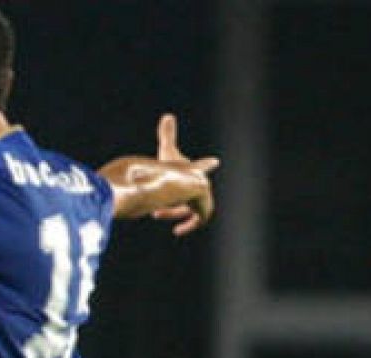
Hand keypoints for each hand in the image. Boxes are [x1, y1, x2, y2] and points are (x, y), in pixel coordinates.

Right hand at [148, 113, 219, 235]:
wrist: (179, 183)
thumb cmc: (169, 167)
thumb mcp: (166, 152)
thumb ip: (167, 135)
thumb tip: (168, 115)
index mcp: (193, 170)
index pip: (199, 166)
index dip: (203, 165)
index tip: (214, 162)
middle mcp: (200, 182)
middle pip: (191, 192)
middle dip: (173, 201)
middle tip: (156, 210)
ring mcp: (204, 196)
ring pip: (189, 207)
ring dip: (174, 212)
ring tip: (158, 213)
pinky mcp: (204, 209)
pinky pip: (199, 220)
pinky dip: (189, 225)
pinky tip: (178, 230)